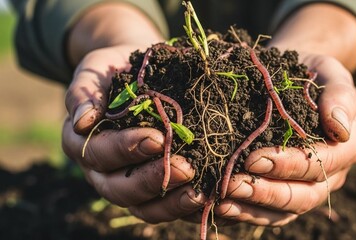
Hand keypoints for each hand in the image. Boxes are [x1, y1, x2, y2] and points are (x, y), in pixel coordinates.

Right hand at [62, 45, 206, 222]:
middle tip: (186, 168)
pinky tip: (214, 200)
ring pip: (145, 207)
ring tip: (202, 192)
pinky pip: (169, 207)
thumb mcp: (96, 70)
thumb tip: (82, 121)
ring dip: (174, 203)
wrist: (139, 73)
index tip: (158, 138)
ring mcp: (129, 183)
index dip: (126, 149)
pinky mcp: (156, 189)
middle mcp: (103, 171)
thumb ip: (84, 92)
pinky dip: (190, 208)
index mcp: (84, 143)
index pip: (100, 154)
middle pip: (120, 189)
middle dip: (153, 180)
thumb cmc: (116, 70)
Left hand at [212, 53, 355, 225]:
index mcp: (348, 145)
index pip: (320, 163)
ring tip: (222, 202)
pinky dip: (248, 212)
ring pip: (286, 210)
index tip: (254, 158)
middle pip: (304, 195)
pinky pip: (272, 213)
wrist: (295, 75)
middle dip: (266, 192)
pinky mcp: (289, 191)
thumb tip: (340, 129)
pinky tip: (222, 207)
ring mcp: (311, 186)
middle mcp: (333, 173)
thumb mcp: (329, 72)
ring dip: (253, 207)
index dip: (288, 164)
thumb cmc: (310, 72)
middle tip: (232, 184)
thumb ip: (339, 96)